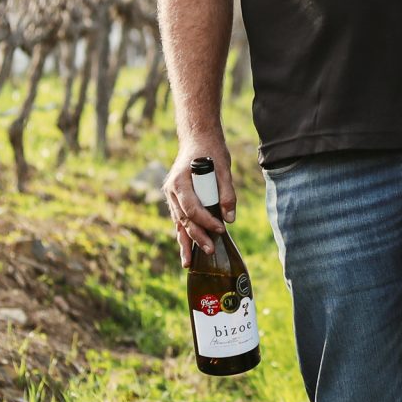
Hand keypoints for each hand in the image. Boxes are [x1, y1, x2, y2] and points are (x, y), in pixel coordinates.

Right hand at [164, 141, 236, 262]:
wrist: (197, 138)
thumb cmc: (210, 150)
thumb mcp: (223, 167)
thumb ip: (227, 193)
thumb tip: (229, 218)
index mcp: (180, 182)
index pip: (192, 208)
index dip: (206, 221)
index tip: (221, 229)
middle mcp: (171, 191)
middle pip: (183, 219)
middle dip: (197, 237)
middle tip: (210, 250)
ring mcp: (171, 196)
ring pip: (178, 223)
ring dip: (186, 242)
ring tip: (189, 263)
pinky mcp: (176, 199)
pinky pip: (179, 220)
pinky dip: (183, 234)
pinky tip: (187, 251)